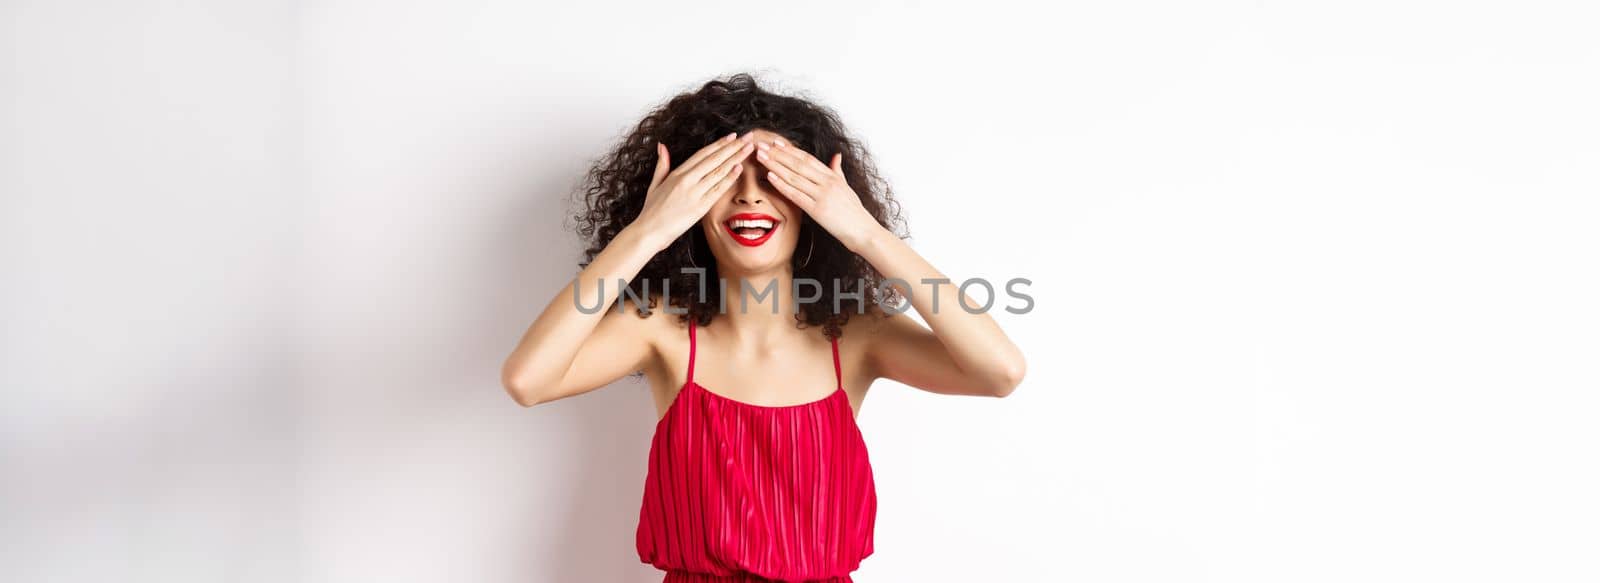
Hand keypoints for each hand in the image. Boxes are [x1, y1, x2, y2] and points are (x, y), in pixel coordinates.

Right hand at [631, 132, 752, 250]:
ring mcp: (694, 193)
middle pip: (714, 159)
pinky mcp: (699, 207)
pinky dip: (729, 178)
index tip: (732, 136)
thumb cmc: (651, 211)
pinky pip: (718, 190)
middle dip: (733, 147)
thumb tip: (661, 146)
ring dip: (735, 158)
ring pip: (719, 171)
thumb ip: (662, 164)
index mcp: (677, 173)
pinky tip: (739, 168)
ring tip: (748, 148)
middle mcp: (687, 180)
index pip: (703, 154)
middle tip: (747, 137)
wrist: (648, 232)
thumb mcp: (655, 183)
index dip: (719, 144)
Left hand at [755, 138, 884, 251]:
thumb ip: (838, 170)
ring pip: (794, 177)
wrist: (863, 231)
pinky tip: (770, 177)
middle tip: (761, 145)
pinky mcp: (817, 210)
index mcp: (832, 176)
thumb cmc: (854, 212)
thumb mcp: (846, 187)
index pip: (808, 159)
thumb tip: (836, 156)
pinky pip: (796, 195)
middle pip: (798, 164)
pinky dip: (782, 185)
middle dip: (778, 154)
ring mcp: (822, 195)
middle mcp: (827, 183)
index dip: (790, 150)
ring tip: (761, 157)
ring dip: (775, 166)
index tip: (776, 143)